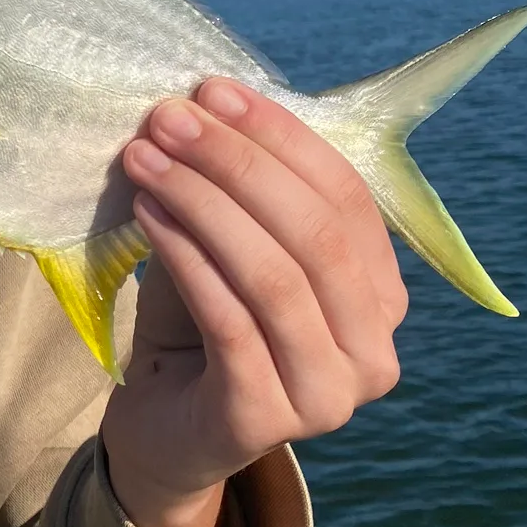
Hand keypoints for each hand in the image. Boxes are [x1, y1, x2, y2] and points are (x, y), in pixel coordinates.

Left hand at [102, 78, 407, 526]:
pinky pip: (230, 321)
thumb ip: (238, 195)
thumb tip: (204, 108)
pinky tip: (146, 216)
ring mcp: (327, 397)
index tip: (213, 91)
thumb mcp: (226, 251)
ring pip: (274, 276)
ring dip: (203, 204)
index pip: (346, 198)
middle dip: (236, 164)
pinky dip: (187, 259)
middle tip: (167, 120)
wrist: (164, 435)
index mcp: (382, 299)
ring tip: (145, 161)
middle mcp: (373, 354)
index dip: (281, 137)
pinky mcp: (265, 420)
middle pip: (314, 233)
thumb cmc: (203, 333)